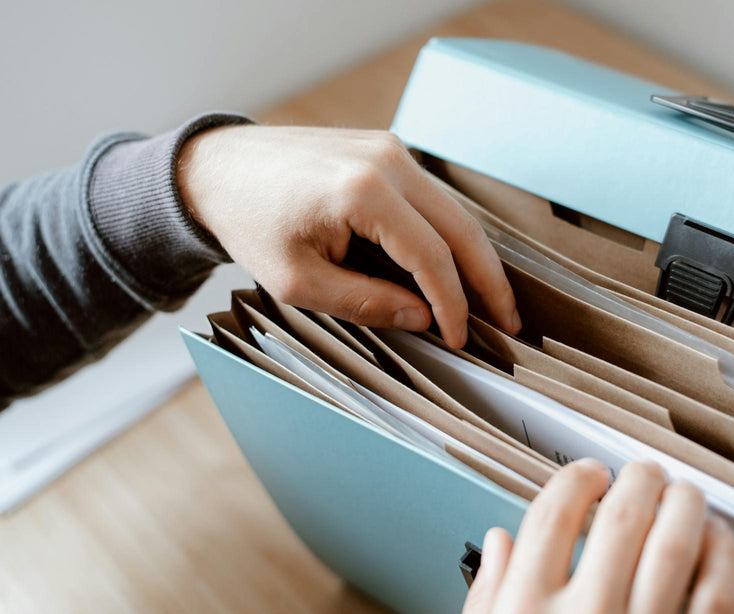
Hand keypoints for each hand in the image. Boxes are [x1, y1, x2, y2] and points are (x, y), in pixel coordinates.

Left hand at [177, 125, 520, 347]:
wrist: (217, 168)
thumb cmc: (249, 223)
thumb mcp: (299, 281)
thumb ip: (367, 302)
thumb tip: (423, 317)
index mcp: (363, 191)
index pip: (432, 257)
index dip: (453, 304)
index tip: (460, 338)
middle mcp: (387, 160)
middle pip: (461, 228)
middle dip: (489, 281)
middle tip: (510, 322)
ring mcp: (390, 149)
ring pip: (454, 212)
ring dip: (474, 258)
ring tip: (492, 301)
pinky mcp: (385, 150)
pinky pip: (431, 199)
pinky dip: (449, 235)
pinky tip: (457, 267)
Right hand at [458, 459, 733, 613]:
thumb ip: (488, 597)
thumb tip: (499, 542)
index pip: (554, 513)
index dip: (576, 478)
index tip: (588, 474)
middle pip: (622, 516)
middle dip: (637, 480)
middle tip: (643, 473)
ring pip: (676, 543)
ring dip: (685, 504)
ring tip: (683, 493)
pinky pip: (718, 596)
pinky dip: (723, 556)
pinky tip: (716, 540)